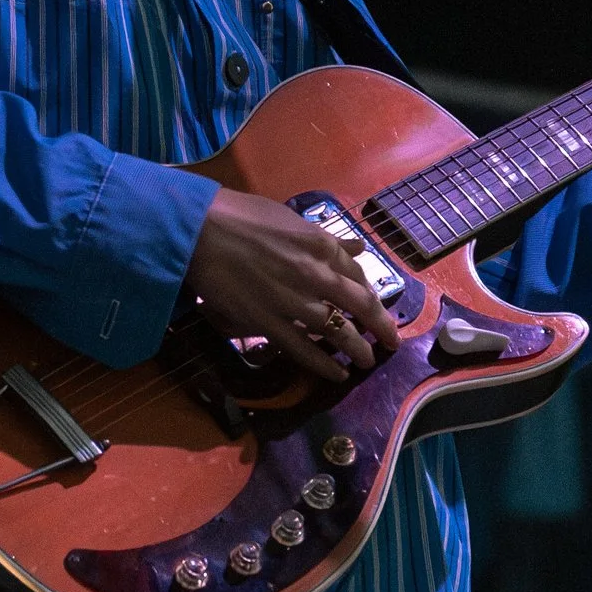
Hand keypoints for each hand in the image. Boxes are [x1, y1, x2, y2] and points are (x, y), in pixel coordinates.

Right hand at [187, 189, 400, 383]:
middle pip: (359, 305)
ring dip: (357, 348)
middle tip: (392, 341)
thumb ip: (325, 238)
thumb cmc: (240, 217)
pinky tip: (338, 374)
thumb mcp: (290, 219)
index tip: (379, 307)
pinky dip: (324, 364)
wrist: (199, 231)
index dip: (372, 295)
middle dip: (380, 326)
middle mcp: (315, 274)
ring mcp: (293, 301)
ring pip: (336, 331)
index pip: (357, 274)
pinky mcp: (268, 322)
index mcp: (321, 244)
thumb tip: (356, 247)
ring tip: (367, 361)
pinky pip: (303, 349)